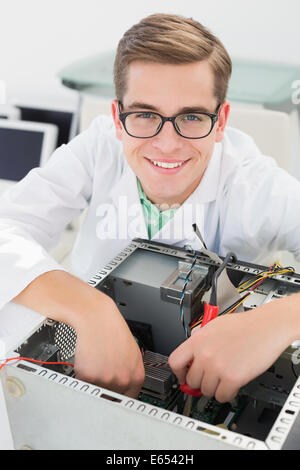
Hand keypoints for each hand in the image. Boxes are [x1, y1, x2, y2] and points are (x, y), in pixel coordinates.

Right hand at [73, 295, 144, 398]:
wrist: (97, 319)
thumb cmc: (112, 332)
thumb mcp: (132, 354)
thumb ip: (130, 374)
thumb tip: (127, 389)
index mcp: (136, 376)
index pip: (130, 399)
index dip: (120, 397)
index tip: (115, 397)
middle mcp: (123, 380)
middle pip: (111, 396)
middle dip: (105, 386)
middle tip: (102, 369)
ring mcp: (106, 380)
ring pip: (96, 389)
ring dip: (93, 380)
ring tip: (96, 360)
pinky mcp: (89, 377)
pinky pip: (83, 383)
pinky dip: (82, 374)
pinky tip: (88, 358)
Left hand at [168, 297, 295, 402]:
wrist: (266, 326)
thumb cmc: (245, 324)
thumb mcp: (214, 324)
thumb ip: (201, 336)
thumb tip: (191, 345)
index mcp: (198, 340)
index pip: (175, 362)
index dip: (178, 373)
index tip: (183, 377)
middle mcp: (205, 354)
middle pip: (191, 380)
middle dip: (200, 382)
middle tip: (209, 379)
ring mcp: (217, 367)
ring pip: (206, 391)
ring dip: (215, 388)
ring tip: (224, 379)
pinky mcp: (232, 378)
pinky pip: (222, 396)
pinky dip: (227, 394)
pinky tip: (233, 384)